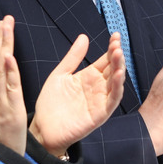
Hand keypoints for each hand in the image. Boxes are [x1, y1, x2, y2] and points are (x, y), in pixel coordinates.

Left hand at [28, 32, 125, 156]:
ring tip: (119, 55)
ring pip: (116, 83)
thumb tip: (84, 37)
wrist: (43, 128)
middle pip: (113, 69)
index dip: (111, 48)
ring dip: (120, 68)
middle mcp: (98, 87)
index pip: (105, 60)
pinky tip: (118, 75)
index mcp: (89, 77)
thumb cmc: (51, 103)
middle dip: (117, 56)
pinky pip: (113, 100)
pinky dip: (118, 87)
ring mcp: (100, 100)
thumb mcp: (60, 74)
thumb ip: (73, 57)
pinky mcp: (100, 114)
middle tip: (117, 44)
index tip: (115, 35)